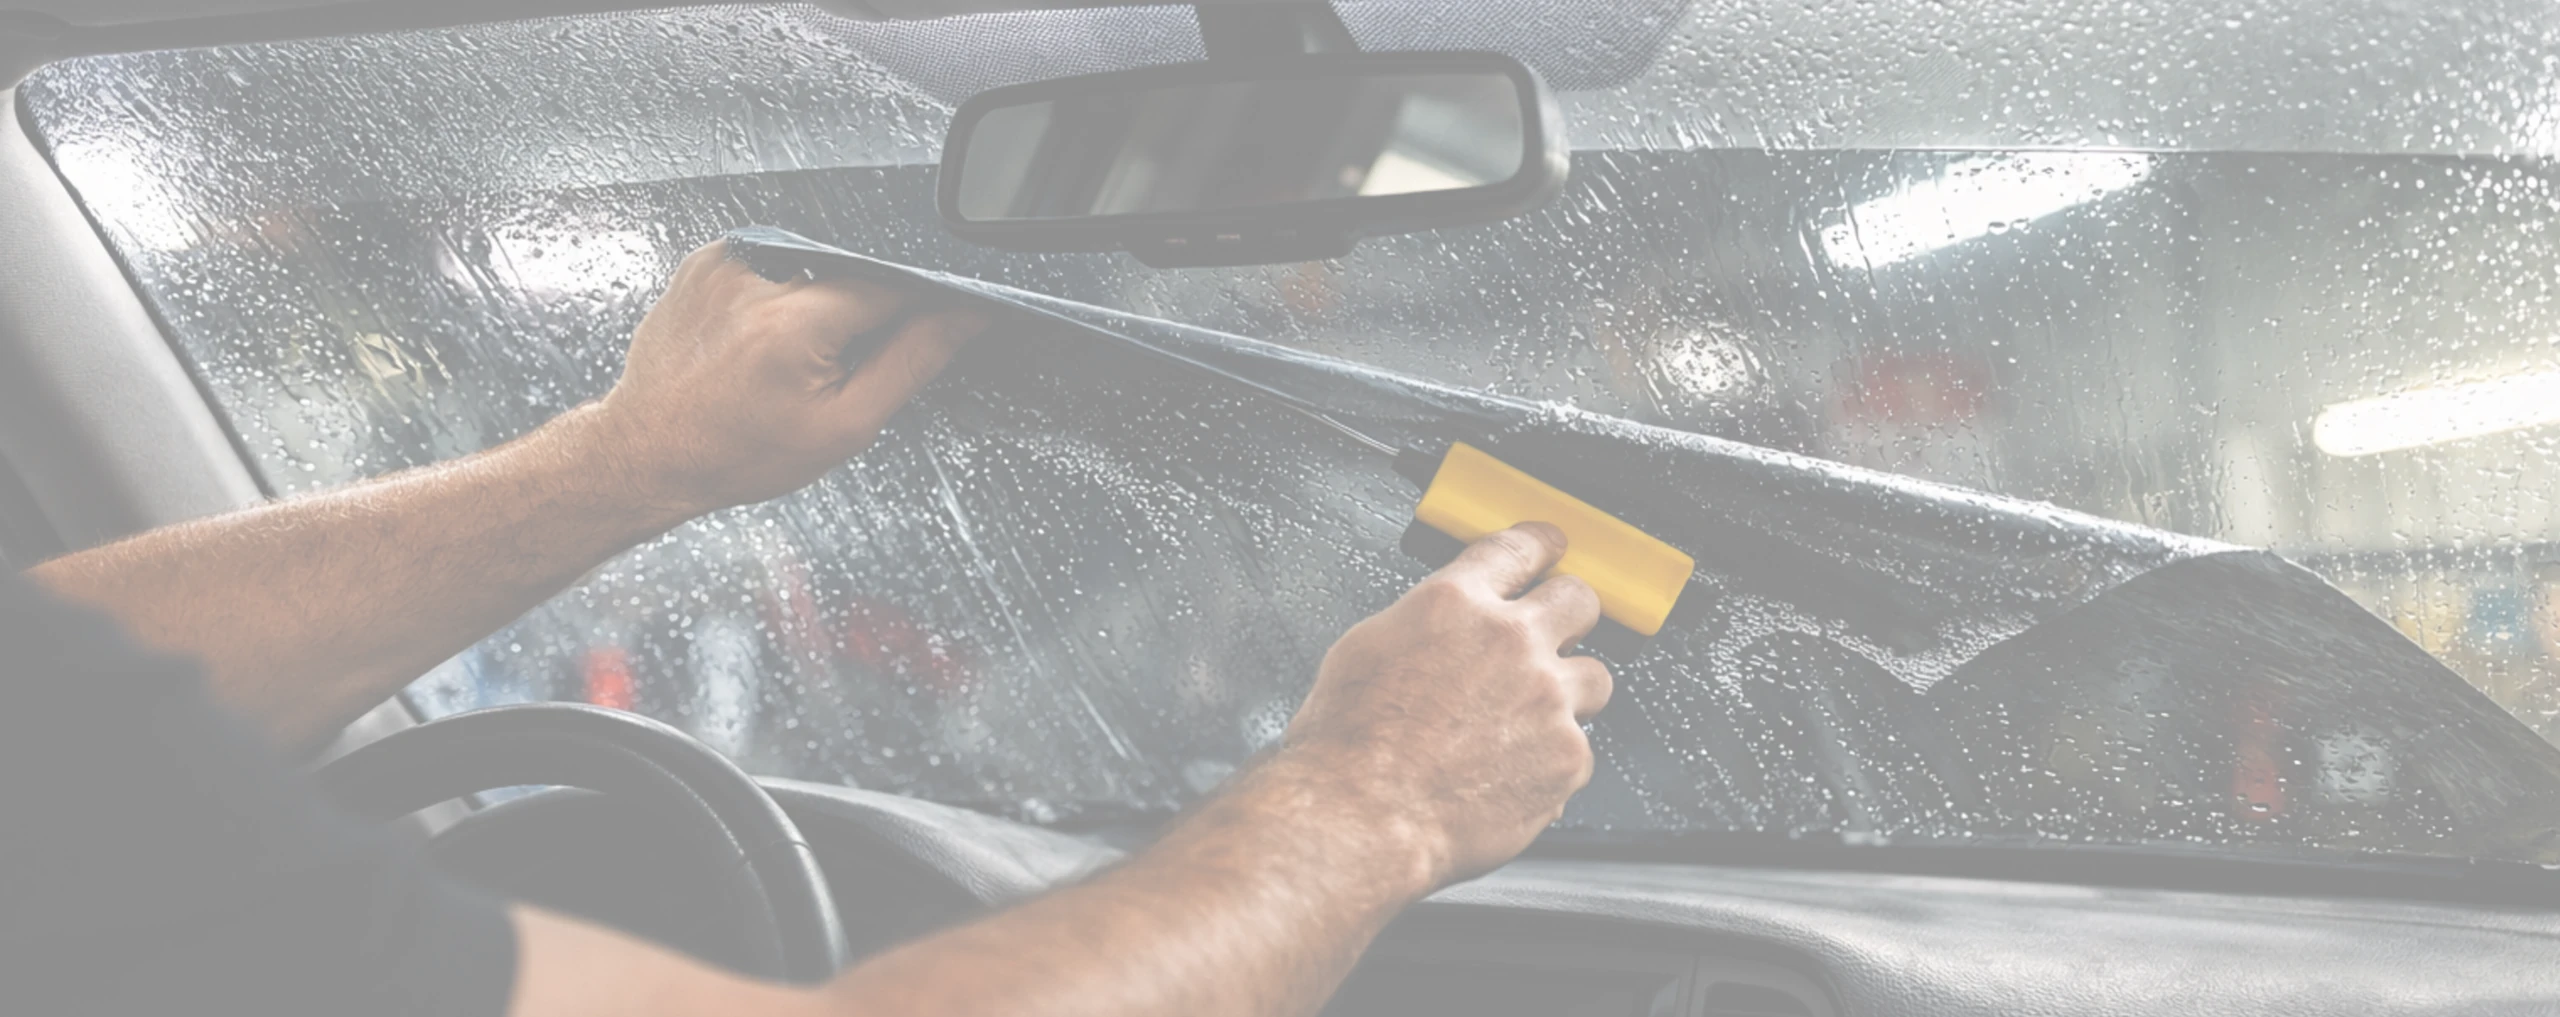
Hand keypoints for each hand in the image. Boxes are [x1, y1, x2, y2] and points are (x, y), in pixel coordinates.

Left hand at [589, 240, 992, 515]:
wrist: (650, 451)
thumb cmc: (735, 452)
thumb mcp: (844, 426)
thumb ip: (913, 362)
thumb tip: (961, 319)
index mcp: (797, 319)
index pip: (896, 285)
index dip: (914, 313)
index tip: (900, 344)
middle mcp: (758, 276)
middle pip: (853, 274)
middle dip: (854, 321)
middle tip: (822, 372)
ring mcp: (727, 261)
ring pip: (814, 268)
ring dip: (815, 308)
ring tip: (782, 360)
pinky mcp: (708, 259)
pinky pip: (774, 264)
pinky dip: (779, 298)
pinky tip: (757, 340)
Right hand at [1280, 523, 1612, 884]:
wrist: (1362, 816)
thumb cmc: (1348, 745)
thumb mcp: (1367, 649)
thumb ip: (1424, 623)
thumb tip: (1445, 625)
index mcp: (1454, 603)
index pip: (1519, 548)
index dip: (1543, 544)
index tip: (1554, 546)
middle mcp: (1509, 641)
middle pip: (1579, 599)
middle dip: (1572, 612)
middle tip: (1562, 630)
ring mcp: (1547, 698)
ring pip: (1595, 677)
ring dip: (1570, 693)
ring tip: (1530, 721)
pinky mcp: (1567, 756)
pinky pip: (1581, 749)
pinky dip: (1553, 761)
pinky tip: (1513, 774)